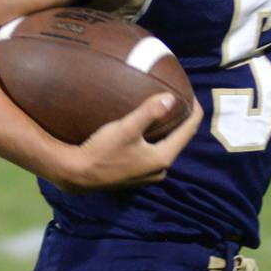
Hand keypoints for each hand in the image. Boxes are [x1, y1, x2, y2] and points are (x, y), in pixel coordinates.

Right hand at [53, 94, 203, 192]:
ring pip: (165, 148)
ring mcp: (148, 175)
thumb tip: (171, 97)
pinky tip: (147, 131)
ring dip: (167, 131)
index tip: (192, 94)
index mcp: (163, 158)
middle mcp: (160, 170)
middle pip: (178, 140)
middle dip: (181, 121)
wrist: (77, 174)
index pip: (188, 131)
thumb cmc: (102, 151)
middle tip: (178, 101)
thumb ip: (149, 112)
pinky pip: (153, 153)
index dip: (193, 111)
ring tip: (165, 113)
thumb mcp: (126, 128)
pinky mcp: (136, 175)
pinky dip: (156, 140)